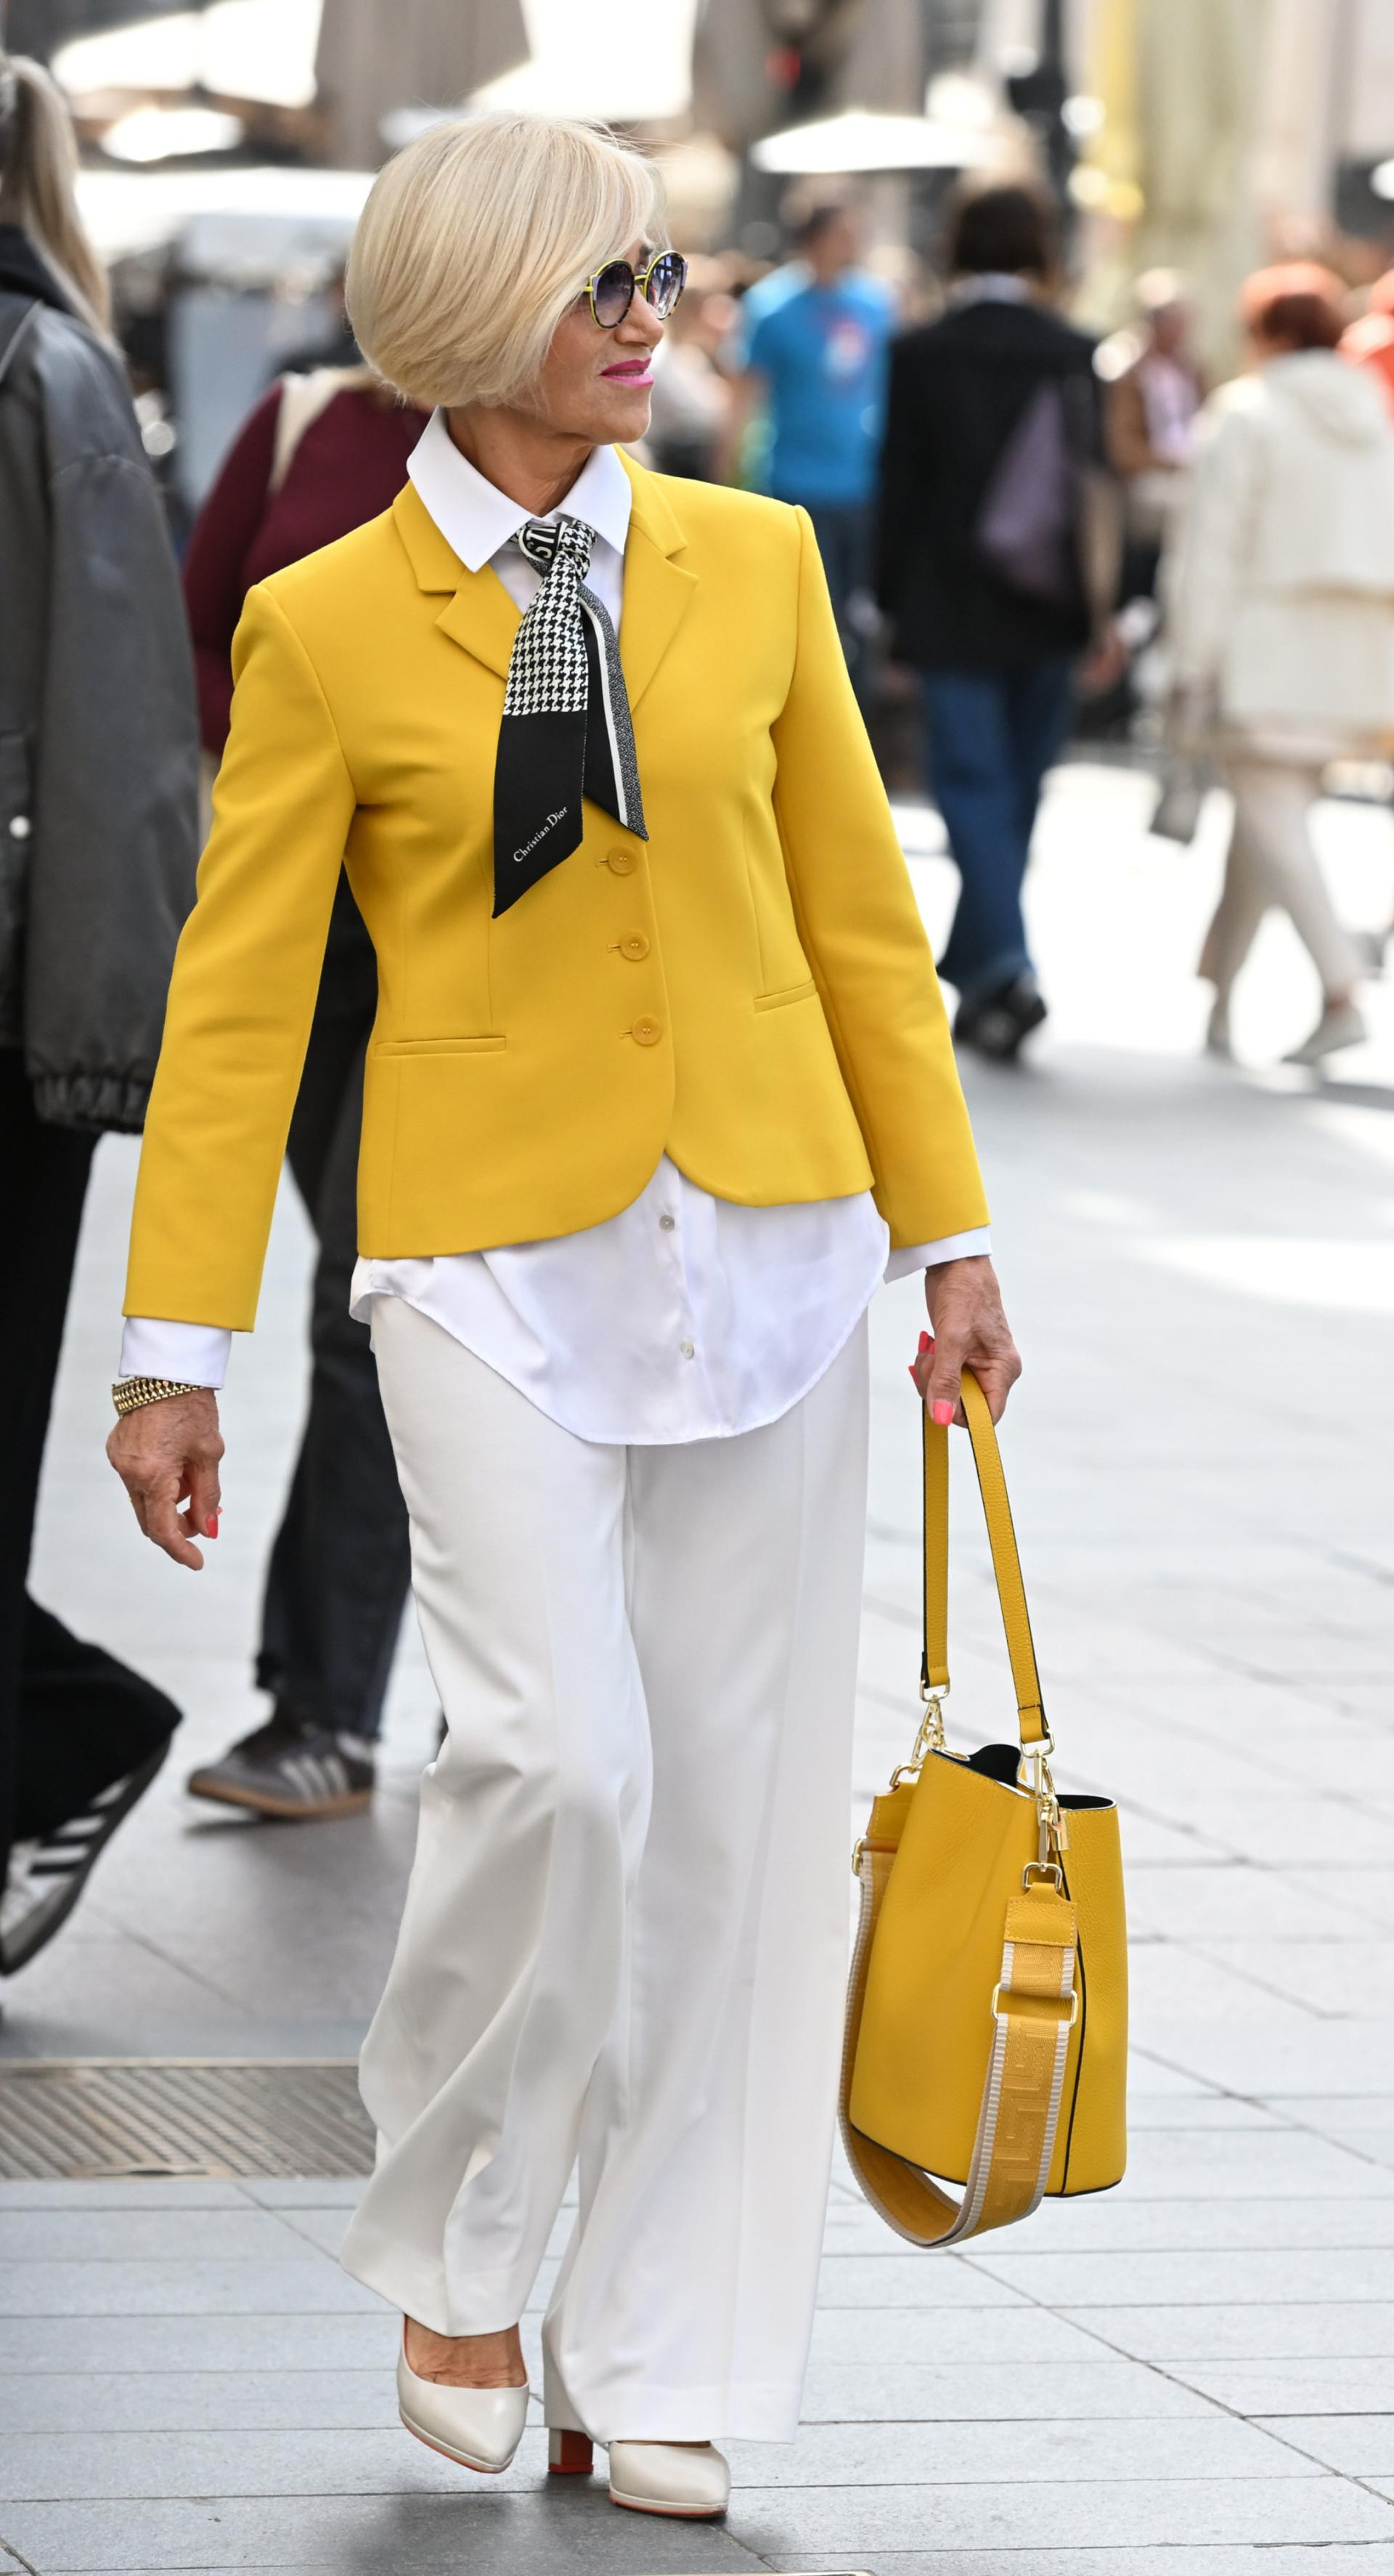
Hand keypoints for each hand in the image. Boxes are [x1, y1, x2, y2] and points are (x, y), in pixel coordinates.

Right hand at [107, 1389, 223, 1570]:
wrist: (169, 1370)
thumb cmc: (193, 1408)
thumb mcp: (209, 1455)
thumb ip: (208, 1495)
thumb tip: (208, 1528)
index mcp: (152, 1475)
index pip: (162, 1530)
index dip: (180, 1550)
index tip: (197, 1562)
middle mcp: (129, 1471)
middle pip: (150, 1518)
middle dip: (178, 1526)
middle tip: (205, 1521)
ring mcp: (119, 1459)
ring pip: (144, 1499)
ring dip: (171, 1502)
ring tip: (197, 1480)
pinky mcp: (117, 1449)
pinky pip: (137, 1479)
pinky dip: (159, 1483)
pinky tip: (179, 1466)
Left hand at [909, 1255, 1020, 1426]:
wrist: (955, 1264)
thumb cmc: (965, 1293)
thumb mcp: (951, 1340)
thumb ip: (946, 1381)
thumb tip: (941, 1417)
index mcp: (1003, 1370)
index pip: (988, 1416)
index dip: (961, 1414)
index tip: (939, 1402)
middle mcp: (994, 1371)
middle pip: (963, 1405)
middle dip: (939, 1389)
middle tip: (931, 1364)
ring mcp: (977, 1364)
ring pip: (949, 1392)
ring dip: (931, 1376)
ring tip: (930, 1351)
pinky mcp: (960, 1356)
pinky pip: (942, 1377)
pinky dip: (930, 1367)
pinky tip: (929, 1348)